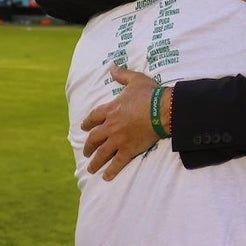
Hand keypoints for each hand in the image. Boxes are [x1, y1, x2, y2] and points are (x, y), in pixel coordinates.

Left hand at [81, 65, 167, 180]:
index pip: (93, 118)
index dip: (87, 123)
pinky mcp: (129, 150)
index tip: (84, 128)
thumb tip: (111, 67)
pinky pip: (117, 163)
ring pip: (102, 153)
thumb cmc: (149, 94)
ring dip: (95, 162)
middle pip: (94, 138)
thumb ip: (122, 74)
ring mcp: (119, 139)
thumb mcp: (135, 80)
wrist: (162, 110)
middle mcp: (111, 126)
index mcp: (110, 109)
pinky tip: (106, 177)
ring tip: (91, 168)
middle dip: (88, 146)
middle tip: (85, 152)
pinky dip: (111, 171)